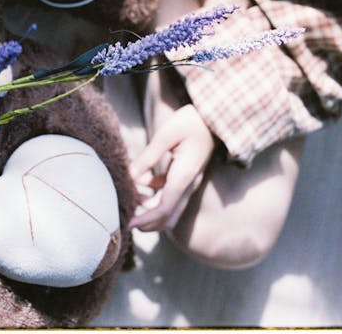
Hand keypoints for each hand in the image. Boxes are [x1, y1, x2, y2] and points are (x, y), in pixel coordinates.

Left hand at [129, 104, 214, 231]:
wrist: (214, 118)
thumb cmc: (190, 122)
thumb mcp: (166, 135)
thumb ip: (148, 156)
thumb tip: (130, 176)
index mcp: (183, 176)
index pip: (165, 208)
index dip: (147, 219)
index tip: (129, 223)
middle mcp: (188, 184)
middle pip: (169, 216)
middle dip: (149, 223)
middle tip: (127, 222)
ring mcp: (188, 181)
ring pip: (169, 207)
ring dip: (150, 209)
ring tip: (130, 200)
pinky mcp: (185, 176)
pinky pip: (169, 194)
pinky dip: (154, 195)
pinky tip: (140, 184)